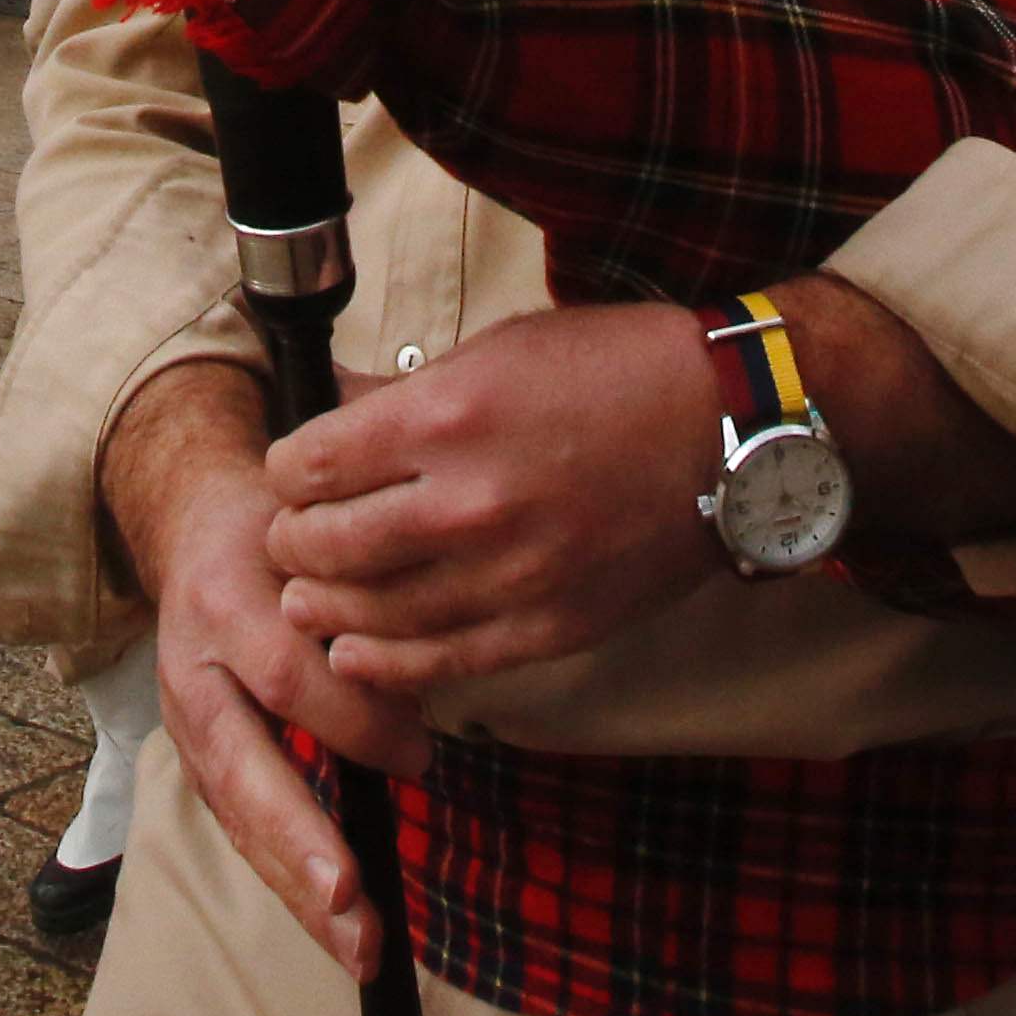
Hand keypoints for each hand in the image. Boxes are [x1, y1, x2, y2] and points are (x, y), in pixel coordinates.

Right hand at [103, 363, 419, 979]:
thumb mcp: (314, 531)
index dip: (354, 719)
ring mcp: (186, 725)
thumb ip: (359, 593)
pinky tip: (335, 920)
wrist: (191, 521)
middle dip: (299, 842)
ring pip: (238, 818)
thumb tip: (417, 689)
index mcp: (223, 605)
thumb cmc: (274, 527)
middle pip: (243, 771)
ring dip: (297, 885)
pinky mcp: (197, 758)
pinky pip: (241, 826)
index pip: (287, 677)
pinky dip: (288, 874)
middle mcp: (191, 674)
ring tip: (356, 945)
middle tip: (352, 900)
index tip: (423, 752)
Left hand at [264, 303, 725, 703]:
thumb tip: (332, 414)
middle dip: (294, 542)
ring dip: (326, 608)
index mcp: (446, 415)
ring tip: (306, 599)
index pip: (311, 465)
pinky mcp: (547, 627)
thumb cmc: (614, 371)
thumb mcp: (495, 350)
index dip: (286, 472)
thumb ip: (406, 393)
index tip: (292, 475)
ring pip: (374, 614)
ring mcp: (510, 574)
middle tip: (290, 539)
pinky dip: (386, 664)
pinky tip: (355, 655)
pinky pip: (442, 661)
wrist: (728, 429)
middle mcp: (469, 501)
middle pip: (328, 545)